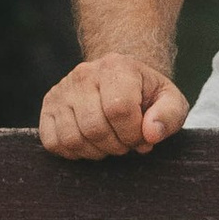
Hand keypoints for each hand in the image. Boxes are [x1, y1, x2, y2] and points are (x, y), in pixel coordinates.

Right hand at [37, 52, 188, 158]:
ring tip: (110, 142)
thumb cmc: (147, 94)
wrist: (120, 79)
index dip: (133, 133)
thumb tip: (150, 134)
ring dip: (96, 151)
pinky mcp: (48, 106)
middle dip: (116, 146)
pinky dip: (73, 152)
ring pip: (72, 138)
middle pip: (94, 128)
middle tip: (126, 142)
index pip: (119, 110)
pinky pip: (53, 142)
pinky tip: (91, 143)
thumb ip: (169, 115)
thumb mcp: (171, 100)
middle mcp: (84, 74)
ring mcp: (62, 90)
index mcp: (117, 66)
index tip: (142, 136)